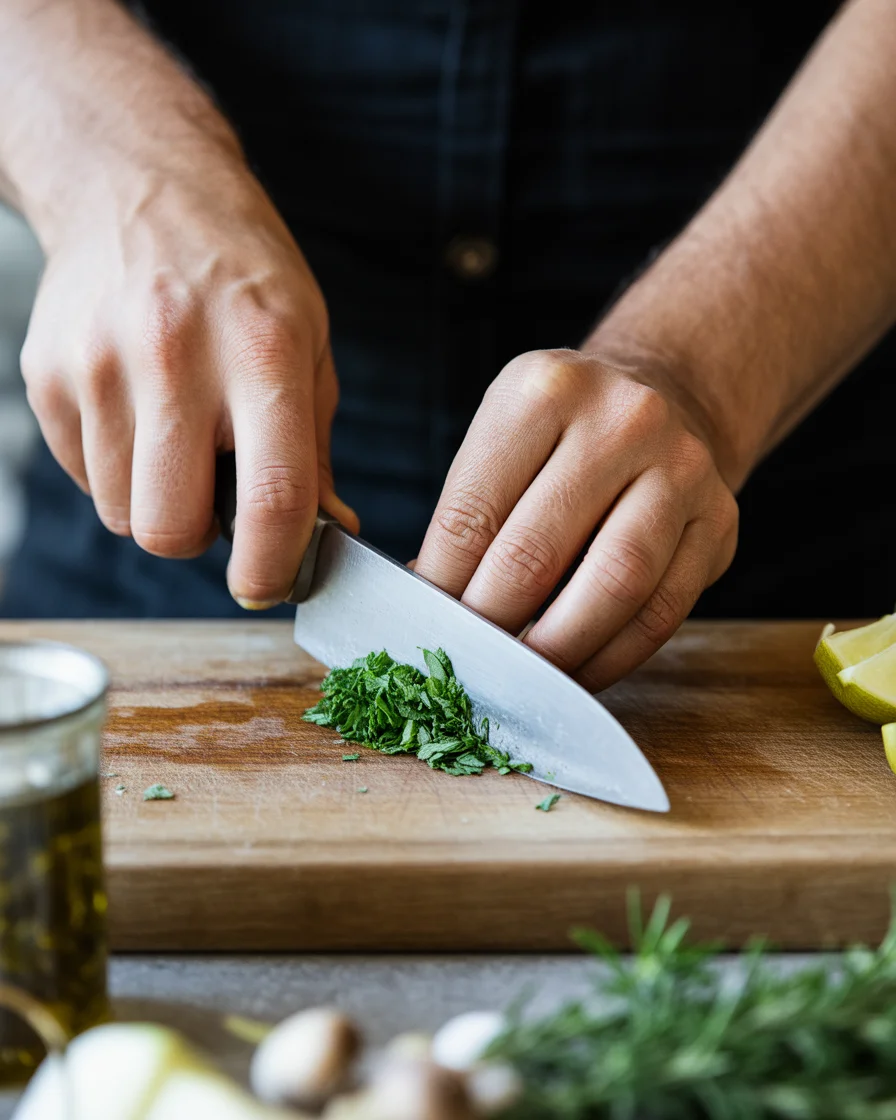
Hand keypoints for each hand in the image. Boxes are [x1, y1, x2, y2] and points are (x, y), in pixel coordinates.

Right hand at [20, 148, 356, 607]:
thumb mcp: (308, 341)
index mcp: (262, 351)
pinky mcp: (48, 373)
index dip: (271, 565)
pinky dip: (116, 470)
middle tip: (214, 503)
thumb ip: (315, 447)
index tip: (267, 584)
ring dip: (154, 500)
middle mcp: (175, 356)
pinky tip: (138, 413)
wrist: (138, 183)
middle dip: (196, 540)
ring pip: (121, 512)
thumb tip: (330, 533)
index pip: (271, 495)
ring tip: (176, 437)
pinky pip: (84, 477)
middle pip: (169, 527)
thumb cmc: (241, 271)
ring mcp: (100, 364)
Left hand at [413, 350, 738, 689]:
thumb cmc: (564, 434)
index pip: (471, 515)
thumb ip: (470, 515)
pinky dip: (613, 656)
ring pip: (612, 586)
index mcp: (543, 392)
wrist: (666, 395)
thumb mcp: (505, 439)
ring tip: (524, 676)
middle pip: (535, 554)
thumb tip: (434, 604)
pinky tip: (580, 671)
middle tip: (471, 664)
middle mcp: (620, 420)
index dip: (441, 589)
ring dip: (557, 649)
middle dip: (494, 625)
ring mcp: (680, 468)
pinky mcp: (719, 521)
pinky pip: (662, 612)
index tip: (430, 631)